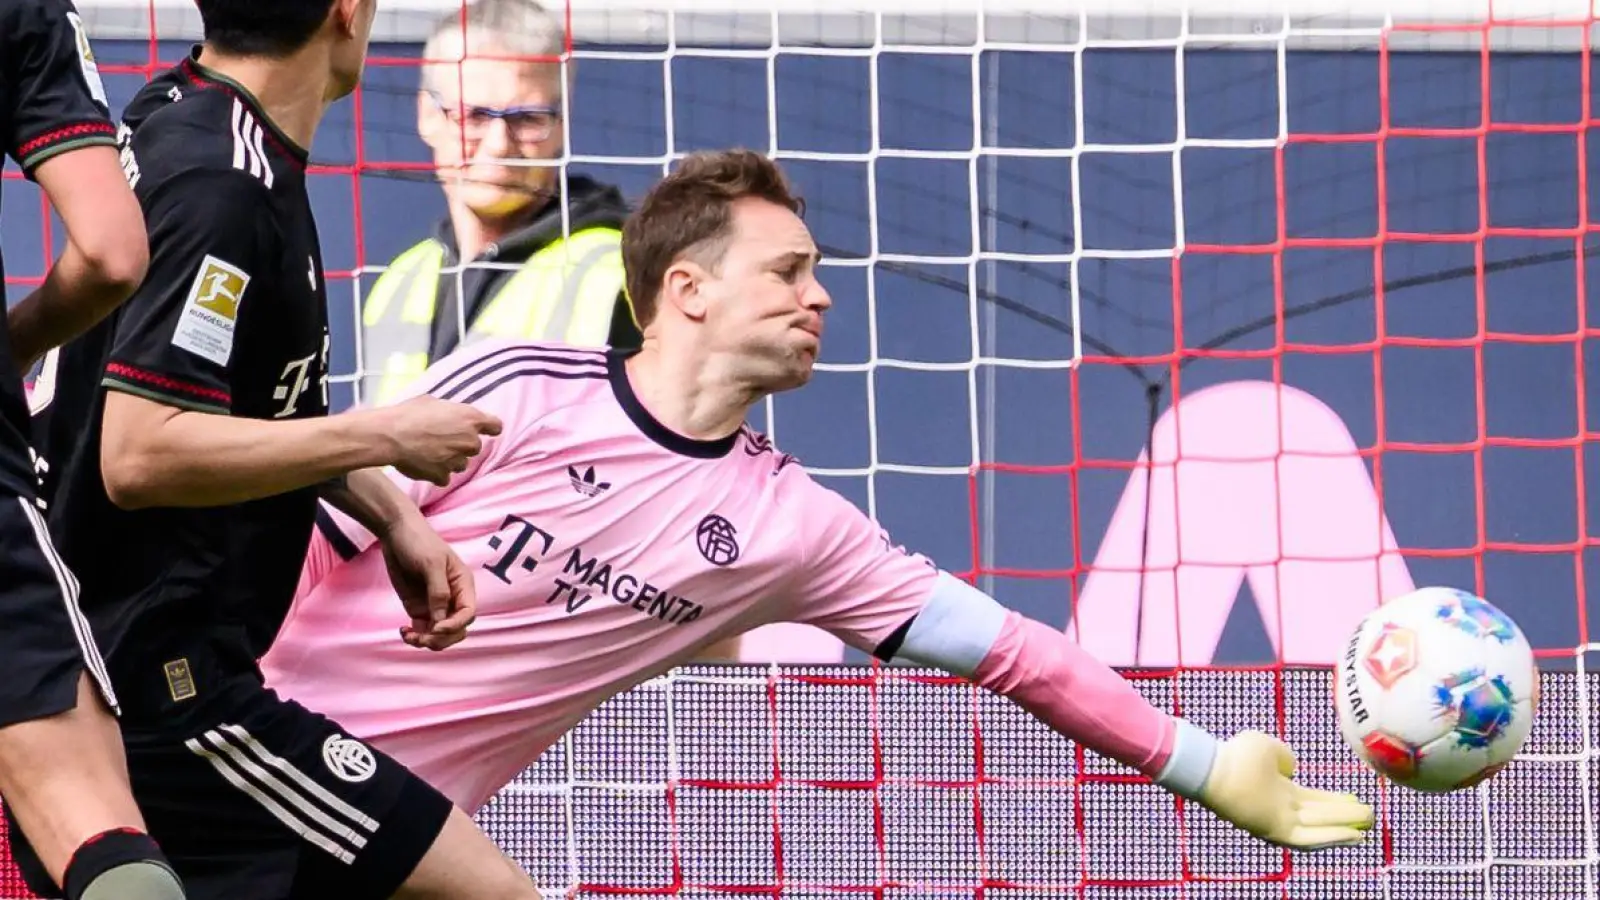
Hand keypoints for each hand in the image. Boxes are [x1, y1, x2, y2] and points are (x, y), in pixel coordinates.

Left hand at [378, 515, 476, 650]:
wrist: (396, 532)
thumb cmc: (419, 542)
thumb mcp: (431, 564)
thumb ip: (438, 592)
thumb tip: (440, 620)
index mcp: (463, 585)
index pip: (468, 613)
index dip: (455, 625)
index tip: (436, 627)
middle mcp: (452, 598)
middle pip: (457, 629)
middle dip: (442, 638)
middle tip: (423, 637)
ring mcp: (435, 605)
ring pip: (440, 634)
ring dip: (427, 641)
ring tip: (410, 636)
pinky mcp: (419, 608)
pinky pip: (422, 630)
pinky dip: (415, 637)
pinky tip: (404, 632)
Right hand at [380, 396, 501, 486]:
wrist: (390, 436)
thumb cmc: (409, 414)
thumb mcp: (433, 402)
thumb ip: (451, 411)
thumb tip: (451, 415)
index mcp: (471, 419)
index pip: (495, 426)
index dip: (489, 428)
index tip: (485, 430)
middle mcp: (470, 441)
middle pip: (474, 447)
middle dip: (461, 445)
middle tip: (441, 440)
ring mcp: (458, 461)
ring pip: (461, 464)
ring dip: (450, 460)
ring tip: (429, 452)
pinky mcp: (443, 476)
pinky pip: (445, 477)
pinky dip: (437, 473)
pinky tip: (423, 464)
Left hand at [1197, 731, 1374, 850]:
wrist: (1214, 767)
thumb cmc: (1234, 754)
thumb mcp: (1266, 747)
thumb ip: (1283, 756)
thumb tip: (1291, 767)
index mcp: (1279, 789)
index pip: (1313, 799)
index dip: (1335, 800)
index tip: (1354, 798)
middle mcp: (1281, 808)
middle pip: (1320, 816)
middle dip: (1346, 817)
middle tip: (1371, 816)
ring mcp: (1278, 820)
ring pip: (1319, 828)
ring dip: (1345, 828)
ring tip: (1369, 825)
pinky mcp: (1275, 831)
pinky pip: (1308, 839)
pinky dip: (1331, 838)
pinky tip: (1353, 836)